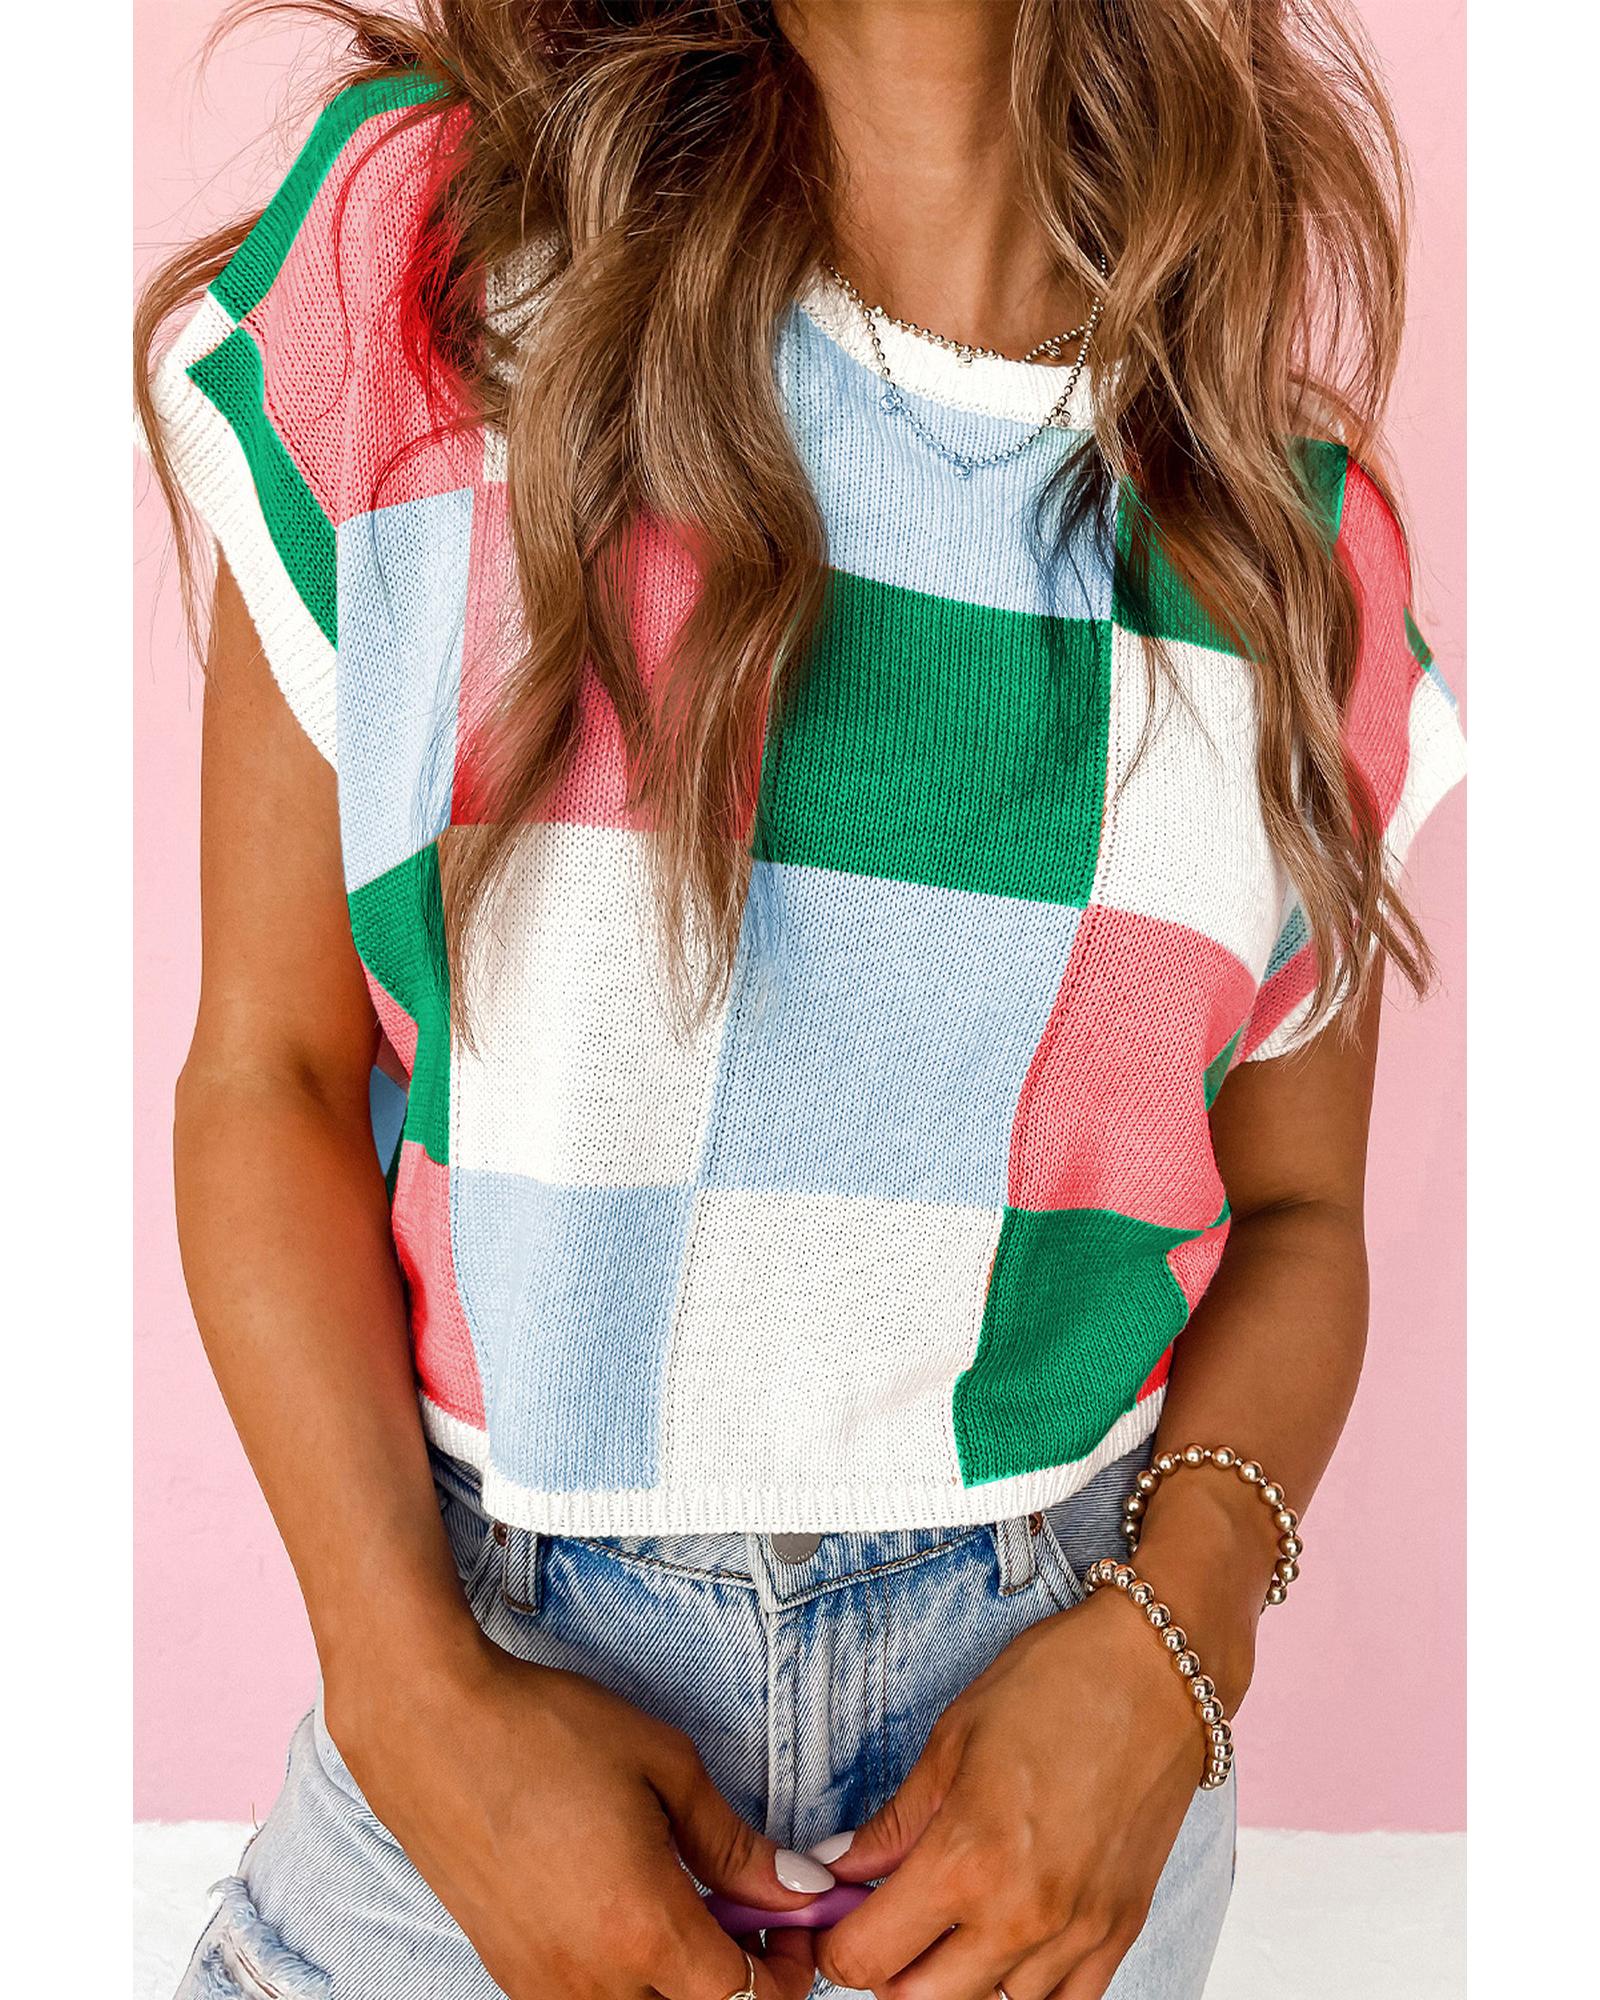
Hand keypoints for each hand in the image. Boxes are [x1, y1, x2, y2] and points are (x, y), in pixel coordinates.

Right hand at [325, 1624, 821, 1999]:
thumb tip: (799, 1888)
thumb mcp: (665, 1767)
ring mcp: (544, 1987)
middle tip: (748, 1912)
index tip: (794, 1923)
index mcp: (643, 1928)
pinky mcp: (510, 1975)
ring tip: (683, 1902)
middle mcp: (592, 1980)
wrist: (431, 1727)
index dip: (786, 1970)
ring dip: (676, 1979)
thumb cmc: (545, 1732)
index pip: (743, 1998)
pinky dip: (625, 1975)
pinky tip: (624, 1907)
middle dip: (736, 1979)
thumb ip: (734, 1844)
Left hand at [815, 1586, 1239, 1999]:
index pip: (869, 1957)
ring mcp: (1076, 1933)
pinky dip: (1025, 1985)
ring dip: (958, 1978)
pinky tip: (1010, 1939)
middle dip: (889, 1967)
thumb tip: (838, 1867)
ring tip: (953, 1920)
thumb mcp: (951, 1741)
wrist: (1156, 1674)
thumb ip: (893, 1823)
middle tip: (887, 1917)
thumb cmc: (1054, 1686)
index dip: (837, 1944)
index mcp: (965, 1860)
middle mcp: (1019, 1914)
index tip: (834, 1922)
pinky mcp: (1120, 1932)